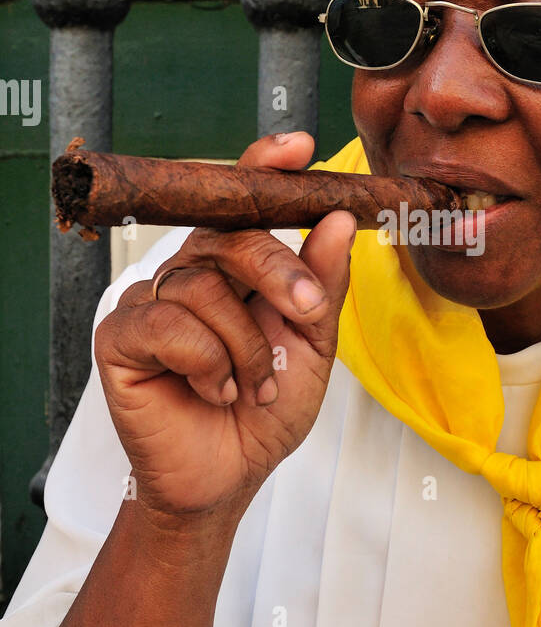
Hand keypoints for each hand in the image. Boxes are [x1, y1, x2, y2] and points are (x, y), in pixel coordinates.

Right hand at [94, 132, 354, 520]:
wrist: (227, 478)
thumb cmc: (264, 412)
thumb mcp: (311, 347)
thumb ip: (323, 286)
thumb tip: (334, 220)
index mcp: (235, 265)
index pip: (241, 199)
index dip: (263, 164)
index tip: (298, 148)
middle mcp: (190, 271)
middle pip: (231, 235)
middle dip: (280, 273)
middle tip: (306, 314)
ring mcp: (150, 300)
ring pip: (204, 287)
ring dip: (244, 345)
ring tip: (252, 384)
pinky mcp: (120, 336)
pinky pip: (168, 325)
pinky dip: (205, 362)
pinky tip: (211, 390)